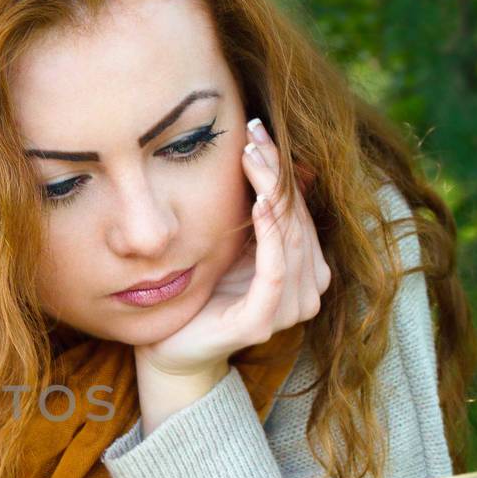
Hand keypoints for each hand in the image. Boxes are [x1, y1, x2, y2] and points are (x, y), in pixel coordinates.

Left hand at [134, 116, 330, 377]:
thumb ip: (262, 214)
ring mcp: (288, 309)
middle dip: (276, 173)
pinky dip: (269, 234)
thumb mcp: (235, 244)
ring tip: (252, 156)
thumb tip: (286, 163)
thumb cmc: (202, 292)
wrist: (169, 346)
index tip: (259, 131)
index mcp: (306, 272)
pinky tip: (257, 203)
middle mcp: (307, 291)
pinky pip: (273, 269)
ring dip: (272, 193)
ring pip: (291, 239)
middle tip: (254, 133)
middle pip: (298, 219)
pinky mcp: (262, 321)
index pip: (301, 211)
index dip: (282, 170)